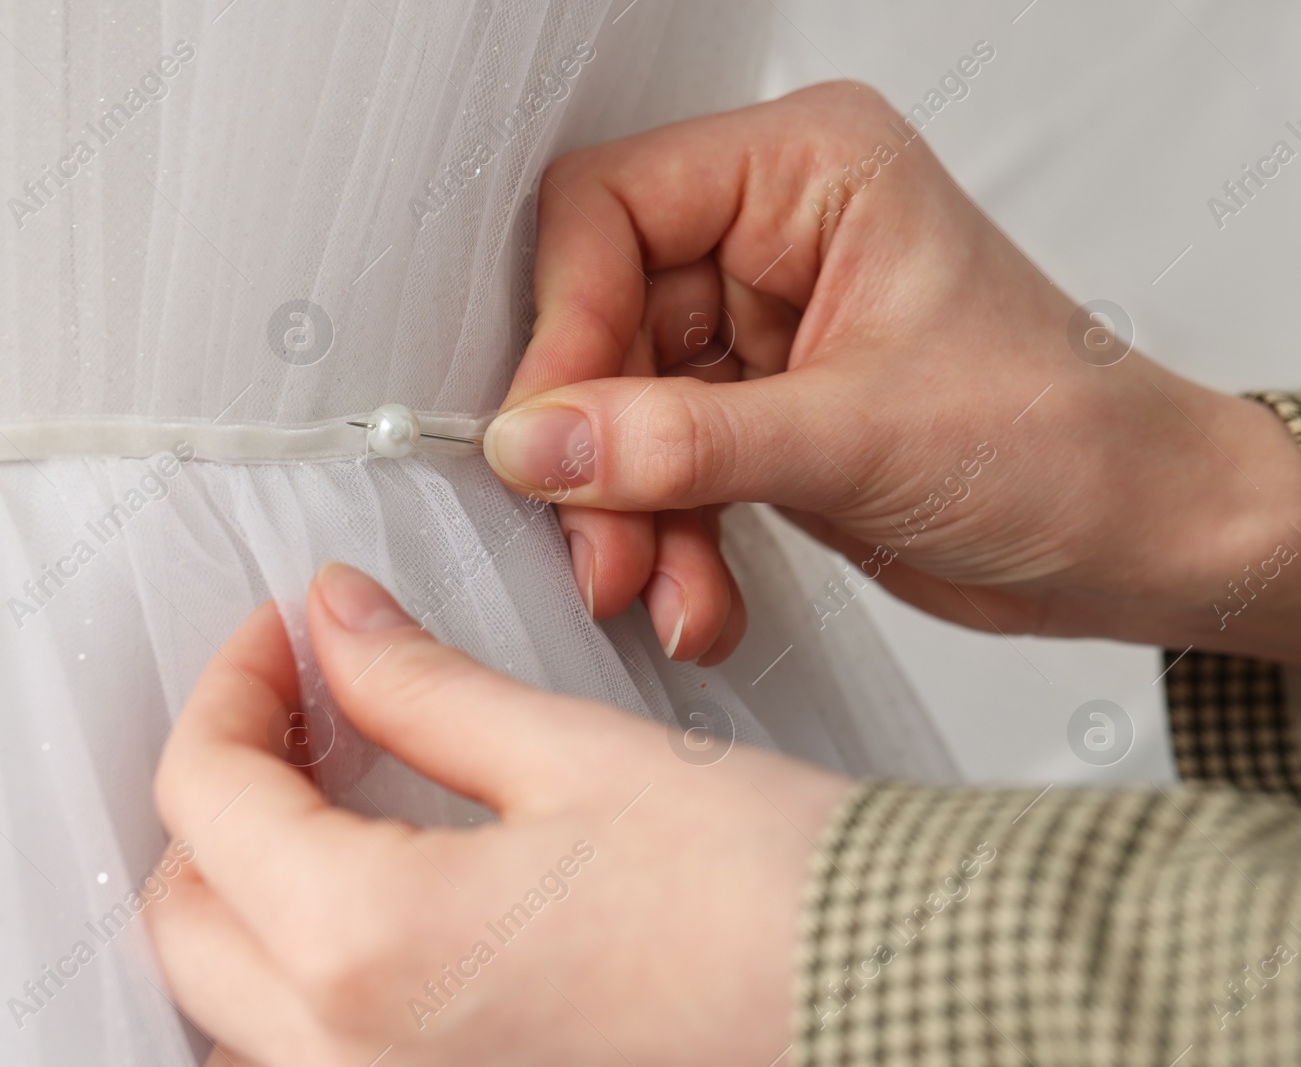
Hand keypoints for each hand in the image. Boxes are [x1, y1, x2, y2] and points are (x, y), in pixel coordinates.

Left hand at [147, 563, 850, 1065]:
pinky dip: (290, 994)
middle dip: (220, 790)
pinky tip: (361, 924)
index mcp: (371, 948)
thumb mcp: (572, 755)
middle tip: (296, 708)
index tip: (286, 635)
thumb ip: (419, 687)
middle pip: (184, 916)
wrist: (889, 1005)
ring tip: (314, 809)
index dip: (233, 687)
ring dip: (236, 901)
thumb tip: (334, 623)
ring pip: (223, 1014)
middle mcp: (354, 1065)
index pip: (208, 797)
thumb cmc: (765, 898)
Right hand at [485, 83, 1300, 663]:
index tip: (548, 439)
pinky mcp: (754, 413)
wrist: (1139, 540)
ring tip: (664, 591)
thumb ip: (683, 442)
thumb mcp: (861, 438)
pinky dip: (667, 541)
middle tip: (604, 549)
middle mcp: (772, 237)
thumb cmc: (1068, 441)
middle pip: (602, 323)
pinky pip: (659, 469)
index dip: (565, 325)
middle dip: (600, 454)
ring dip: (630, 516)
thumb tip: (537, 445)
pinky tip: (702, 599)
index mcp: (807, 173)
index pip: (611, 208)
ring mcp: (759, 330)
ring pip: (619, 411)